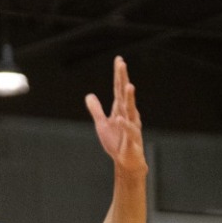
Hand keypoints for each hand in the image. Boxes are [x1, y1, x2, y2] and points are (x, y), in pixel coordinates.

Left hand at [85, 58, 145, 175]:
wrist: (127, 162)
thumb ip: (96, 110)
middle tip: (122, 64)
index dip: (118, 75)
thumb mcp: (102, 124)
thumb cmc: (117, 142)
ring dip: (129, 98)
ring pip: (131, 110)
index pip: (118, 89)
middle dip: (123, 79)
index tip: (119, 60)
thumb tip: (89, 95)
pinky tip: (119, 118)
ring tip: (128, 85)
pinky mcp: (132, 140)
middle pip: (124, 94)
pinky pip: (129, 131)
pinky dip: (124, 125)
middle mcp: (128, 115)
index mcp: (121, 110)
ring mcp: (131, 126)